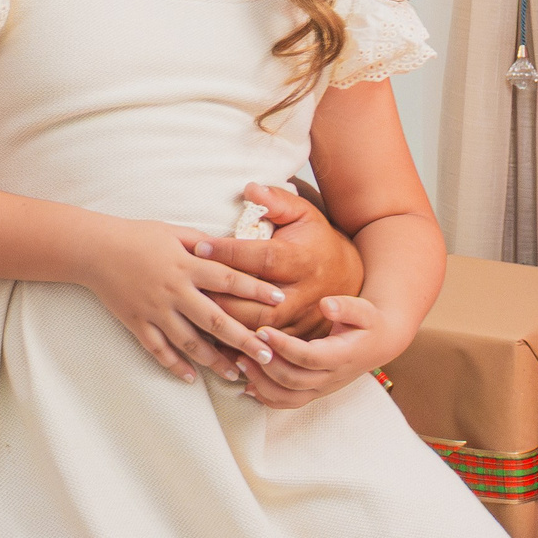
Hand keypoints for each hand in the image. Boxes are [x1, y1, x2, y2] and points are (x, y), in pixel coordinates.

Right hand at [81, 218, 283, 384]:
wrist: (93, 249)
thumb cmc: (136, 236)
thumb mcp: (174, 232)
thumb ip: (204, 243)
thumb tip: (234, 249)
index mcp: (186, 264)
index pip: (229, 279)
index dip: (256, 289)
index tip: (281, 301)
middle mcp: (173, 290)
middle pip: (215, 319)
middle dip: (243, 338)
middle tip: (268, 355)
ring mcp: (155, 310)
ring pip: (189, 342)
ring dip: (214, 360)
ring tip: (236, 374)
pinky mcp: (137, 323)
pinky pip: (158, 350)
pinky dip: (174, 366)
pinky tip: (191, 378)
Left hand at [205, 182, 364, 337]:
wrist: (349, 275)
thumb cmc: (316, 240)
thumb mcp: (303, 214)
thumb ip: (276, 201)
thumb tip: (250, 189)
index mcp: (301, 259)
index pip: (261, 257)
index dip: (229, 253)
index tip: (199, 247)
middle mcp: (304, 293)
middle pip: (258, 302)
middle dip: (223, 297)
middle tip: (188, 288)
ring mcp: (302, 320)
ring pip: (261, 330)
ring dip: (229, 326)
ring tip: (196, 316)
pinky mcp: (299, 338)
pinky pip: (269, 348)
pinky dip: (242, 347)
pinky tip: (215, 342)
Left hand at [239, 295, 402, 407]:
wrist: (378, 343)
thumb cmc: (367, 322)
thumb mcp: (363, 309)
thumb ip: (346, 307)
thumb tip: (326, 305)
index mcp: (343, 356)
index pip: (309, 357)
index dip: (284, 346)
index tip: (262, 330)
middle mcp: (332, 378)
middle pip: (294, 380)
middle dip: (266, 363)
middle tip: (245, 343)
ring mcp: (322, 388)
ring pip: (288, 397)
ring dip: (262, 382)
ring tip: (240, 361)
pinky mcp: (314, 392)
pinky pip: (288, 403)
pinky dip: (266, 397)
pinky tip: (247, 384)